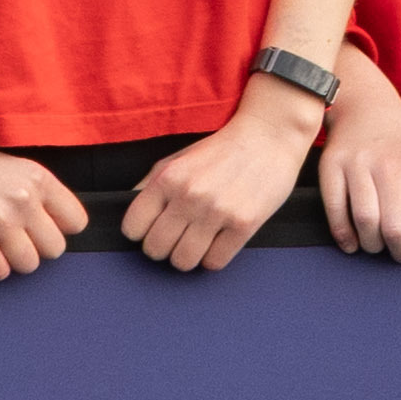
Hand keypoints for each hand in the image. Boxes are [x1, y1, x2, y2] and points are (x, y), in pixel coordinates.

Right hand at [0, 123, 90, 283]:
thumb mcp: (15, 169)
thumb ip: (38, 194)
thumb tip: (56, 229)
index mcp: (39, 179)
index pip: (77, 222)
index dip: (58, 228)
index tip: (39, 226)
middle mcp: (24, 200)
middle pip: (55, 249)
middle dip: (36, 247)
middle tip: (14, 237)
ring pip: (29, 265)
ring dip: (13, 260)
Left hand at [123, 88, 319, 274]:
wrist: (268, 137)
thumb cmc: (220, 150)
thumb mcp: (177, 159)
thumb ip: (150, 186)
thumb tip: (132, 217)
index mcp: (168, 178)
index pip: (133, 228)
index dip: (142, 232)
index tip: (155, 228)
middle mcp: (189, 195)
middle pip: (156, 249)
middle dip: (164, 247)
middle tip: (178, 237)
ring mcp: (217, 211)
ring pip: (183, 262)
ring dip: (189, 256)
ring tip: (198, 241)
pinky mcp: (244, 224)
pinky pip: (215, 262)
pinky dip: (214, 257)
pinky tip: (219, 240)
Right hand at [314, 66, 400, 262]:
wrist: (365, 102)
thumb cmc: (399, 139)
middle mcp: (389, 166)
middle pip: (396, 228)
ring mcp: (358, 165)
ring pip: (365, 222)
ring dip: (373, 245)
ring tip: (377, 245)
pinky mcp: (331, 167)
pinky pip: (336, 210)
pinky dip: (344, 235)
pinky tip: (353, 242)